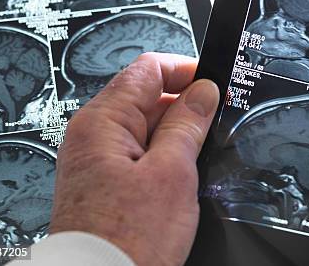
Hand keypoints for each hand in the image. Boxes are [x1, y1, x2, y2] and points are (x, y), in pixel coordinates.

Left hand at [49, 53, 219, 265]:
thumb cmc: (126, 239)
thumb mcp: (172, 172)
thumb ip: (188, 123)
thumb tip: (203, 91)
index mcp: (103, 121)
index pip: (148, 69)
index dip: (186, 70)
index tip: (214, 82)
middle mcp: (92, 134)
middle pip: (146, 95)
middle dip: (184, 103)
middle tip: (216, 120)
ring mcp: (96, 157)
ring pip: (144, 124)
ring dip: (176, 130)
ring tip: (201, 151)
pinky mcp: (104, 179)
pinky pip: (137, 149)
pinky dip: (163, 152)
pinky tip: (182, 170)